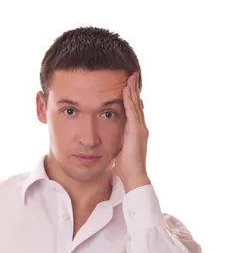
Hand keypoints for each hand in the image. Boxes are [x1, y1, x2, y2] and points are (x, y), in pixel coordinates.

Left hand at [115, 72, 150, 192]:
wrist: (133, 176)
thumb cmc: (126, 168)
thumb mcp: (120, 151)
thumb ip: (118, 142)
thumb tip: (112, 141)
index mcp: (136, 132)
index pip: (135, 111)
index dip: (132, 98)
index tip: (129, 87)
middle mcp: (140, 128)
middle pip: (137, 104)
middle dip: (134, 90)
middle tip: (132, 76)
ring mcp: (139, 128)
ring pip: (136, 104)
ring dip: (132, 90)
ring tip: (130, 77)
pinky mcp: (136, 131)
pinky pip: (131, 111)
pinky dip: (129, 99)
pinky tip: (125, 90)